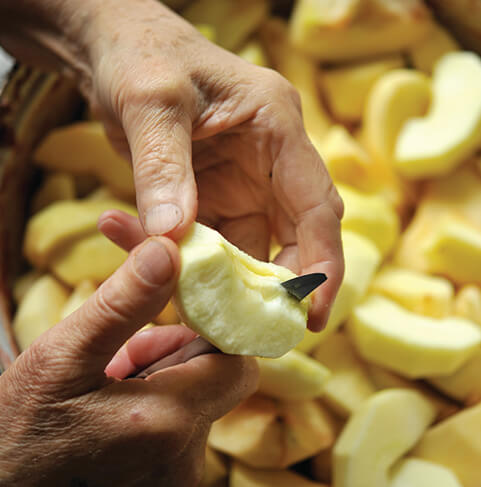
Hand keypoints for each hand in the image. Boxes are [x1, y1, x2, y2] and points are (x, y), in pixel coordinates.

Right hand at [0, 237, 257, 485]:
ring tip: (112, 375)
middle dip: (176, 349)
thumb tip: (169, 250)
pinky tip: (116, 400)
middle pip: (215, 376)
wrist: (7, 483)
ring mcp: (177, 473)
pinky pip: (182, 420)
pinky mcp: (167, 475)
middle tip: (126, 348)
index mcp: (167, 423)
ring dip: (162, 371)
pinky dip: (157, 398)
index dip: (216, 330)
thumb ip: (122, 303)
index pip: (237, 363)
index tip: (179, 309)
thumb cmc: (21, 428)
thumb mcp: (64, 356)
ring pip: (197, 395)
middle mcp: (184, 458)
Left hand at [80, 0, 343, 330]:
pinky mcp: (216, 198)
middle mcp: (271, 161)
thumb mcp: (150, 103)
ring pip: (251, 249)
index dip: (322, 265)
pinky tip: (165, 277)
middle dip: (277, 286)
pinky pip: (214, 245)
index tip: (314, 316)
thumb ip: (162, 169)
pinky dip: (196, 268)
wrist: (116, 51)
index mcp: (278, 127)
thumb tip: (173, 237)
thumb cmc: (142, 57)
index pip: (317, 206)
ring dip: (228, 284)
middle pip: (294, 237)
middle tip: (253, 331)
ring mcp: (244, 182)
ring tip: (202, 314)